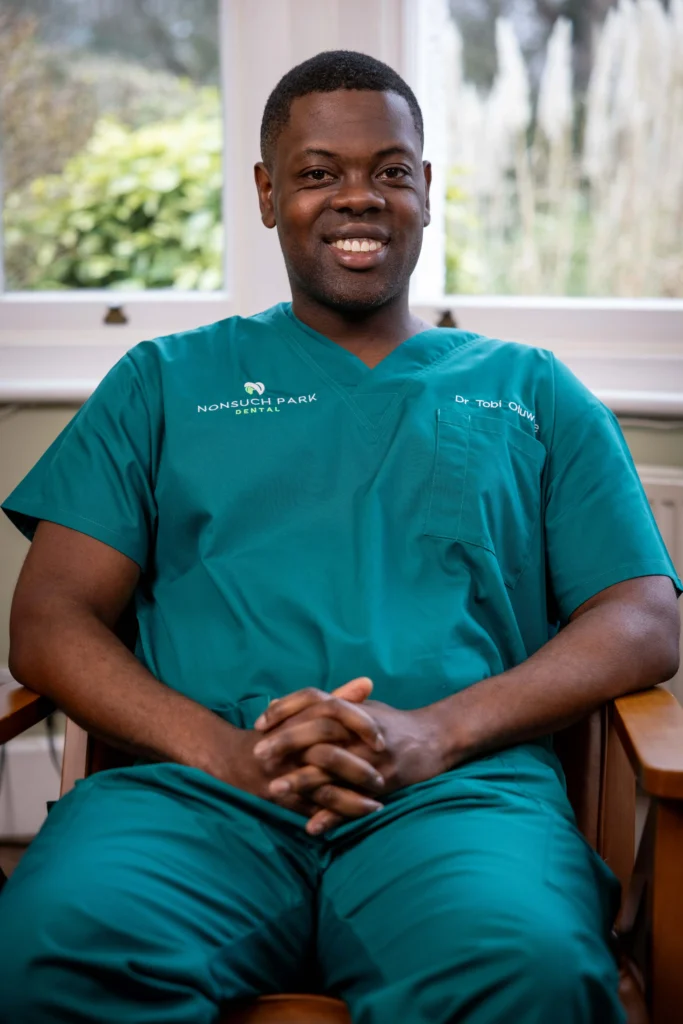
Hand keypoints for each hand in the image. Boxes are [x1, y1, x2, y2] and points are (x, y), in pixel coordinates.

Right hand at [219, 678, 385, 823]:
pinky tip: (356, 816)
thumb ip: (337, 698)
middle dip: (359, 769)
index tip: (381, 740)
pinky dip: (335, 814)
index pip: (333, 713)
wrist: (232, 759)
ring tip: (378, 804)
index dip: (360, 726)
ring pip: (322, 786)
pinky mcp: (280, 797)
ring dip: (352, 798)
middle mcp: (290, 744)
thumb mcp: (303, 711)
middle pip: (329, 754)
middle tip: (384, 777)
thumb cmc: (277, 731)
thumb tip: (368, 682)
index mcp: (298, 718)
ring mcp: (284, 772)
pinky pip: (311, 808)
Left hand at [254, 693, 450, 833]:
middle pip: (317, 729)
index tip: (260, 723)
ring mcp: (371, 757)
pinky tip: (311, 826)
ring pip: (331, 766)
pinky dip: (332, 815)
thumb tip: (291, 704)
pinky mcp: (384, 784)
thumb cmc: (394, 723)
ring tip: (273, 791)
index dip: (285, 709)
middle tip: (257, 756)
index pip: (312, 699)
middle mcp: (360, 731)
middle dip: (285, 742)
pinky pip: (354, 802)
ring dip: (300, 780)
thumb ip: (331, 706)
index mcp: (352, 709)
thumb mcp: (363, 707)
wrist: (437, 738)